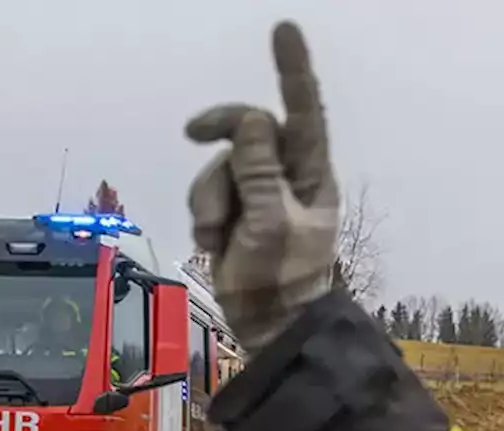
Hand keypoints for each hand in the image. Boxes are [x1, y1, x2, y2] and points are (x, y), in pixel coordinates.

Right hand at [185, 21, 339, 354]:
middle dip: (220, 136)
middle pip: (249, 130)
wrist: (268, 326)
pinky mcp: (236, 212)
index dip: (293, 71)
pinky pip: (208, 193)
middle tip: (192, 132)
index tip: (284, 29)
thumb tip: (252, 121)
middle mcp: (288, 177)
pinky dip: (204, 216)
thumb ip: (260, 172)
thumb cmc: (281, 281)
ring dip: (209, 198)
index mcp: (311, 176)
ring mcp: (260, 194)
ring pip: (221, 165)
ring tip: (217, 237)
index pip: (304, 113)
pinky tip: (213, 245)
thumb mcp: (270, 226)